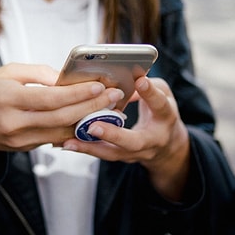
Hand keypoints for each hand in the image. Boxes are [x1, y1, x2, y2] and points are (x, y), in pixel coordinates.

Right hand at [0, 63, 125, 158]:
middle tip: (113, 97)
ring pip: (62, 132)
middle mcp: (14, 122)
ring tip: (110, 109)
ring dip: (89, 121)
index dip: (76, 93)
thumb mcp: (7, 72)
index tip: (98, 85)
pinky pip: (55, 139)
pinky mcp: (25, 149)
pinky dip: (74, 130)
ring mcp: (20, 139)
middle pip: (61, 117)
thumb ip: (38, 73)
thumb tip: (66, 78)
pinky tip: (91, 120)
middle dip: (91, 107)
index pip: (49, 98)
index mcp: (8, 98)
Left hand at [62, 77, 190, 201]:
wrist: (166, 147)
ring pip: (113, 154)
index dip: (150, 93)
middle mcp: (152, 140)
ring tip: (70, 141)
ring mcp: (136, 153)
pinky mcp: (122, 157)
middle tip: (94, 126)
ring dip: (90, 147)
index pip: (159, 105)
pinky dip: (85, 149)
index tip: (139, 80)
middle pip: (133, 142)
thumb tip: (124, 77)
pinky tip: (67, 143)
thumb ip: (146, 86)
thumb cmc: (160, 113)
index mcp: (165, 118)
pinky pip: (102, 154)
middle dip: (113, 134)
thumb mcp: (162, 95)